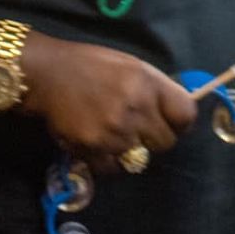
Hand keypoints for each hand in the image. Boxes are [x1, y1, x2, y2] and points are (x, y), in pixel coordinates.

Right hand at [20, 33, 196, 173]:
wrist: (48, 74)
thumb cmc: (91, 65)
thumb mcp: (131, 66)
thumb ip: (155, 89)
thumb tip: (174, 111)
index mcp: (149, 84)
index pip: (186, 114)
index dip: (182, 123)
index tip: (173, 125)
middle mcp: (137, 109)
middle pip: (166, 142)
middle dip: (155, 139)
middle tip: (141, 132)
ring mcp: (115, 131)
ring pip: (139, 158)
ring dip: (130, 151)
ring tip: (114, 135)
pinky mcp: (93, 148)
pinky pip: (113, 168)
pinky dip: (108, 161)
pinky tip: (99, 145)